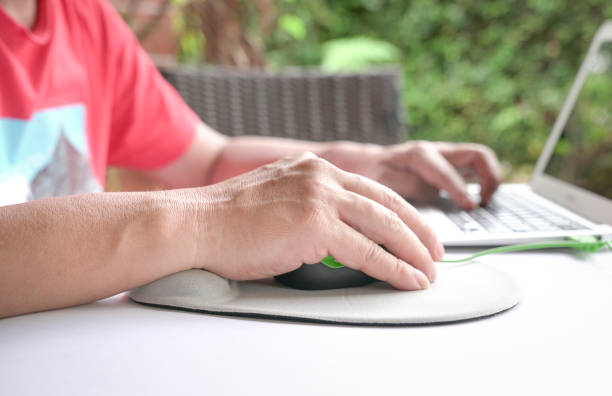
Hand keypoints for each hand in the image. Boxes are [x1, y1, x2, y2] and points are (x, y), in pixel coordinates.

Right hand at [184, 153, 443, 289]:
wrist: (196, 223)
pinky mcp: (316, 224)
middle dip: (418, 230)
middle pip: (387, 202)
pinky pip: (368, 250)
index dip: (401, 211)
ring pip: (385, 224)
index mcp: (313, 168)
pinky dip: (393, 268)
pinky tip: (408, 279)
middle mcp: (322, 175)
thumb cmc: (228, 219)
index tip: (416, 230)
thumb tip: (334, 233)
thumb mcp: (277, 197)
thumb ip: (309, 206)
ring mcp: (320, 197)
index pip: (371, 188)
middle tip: (435, 251)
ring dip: (413, 250)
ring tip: (429, 270)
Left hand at [335, 141, 502, 209]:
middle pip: (478, 155)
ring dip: (490, 180)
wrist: (363, 163)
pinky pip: (473, 171)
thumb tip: (427, 203)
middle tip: (486, 204)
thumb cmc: (370, 174)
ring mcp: (444, 157)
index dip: (459, 190)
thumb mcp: (380, 184)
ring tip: (488, 204)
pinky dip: (482, 184)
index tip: (470, 207)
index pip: (447, 170)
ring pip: (480, 160)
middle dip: (489, 178)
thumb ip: (404, 191)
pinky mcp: (448, 167)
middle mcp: (436, 151)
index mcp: (418, 155)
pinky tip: (478, 204)